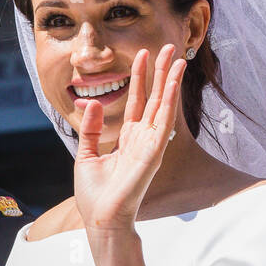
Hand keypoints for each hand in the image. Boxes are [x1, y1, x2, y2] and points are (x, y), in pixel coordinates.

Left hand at [73, 44, 185, 231]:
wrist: (101, 219)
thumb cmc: (96, 195)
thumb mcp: (87, 155)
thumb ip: (92, 129)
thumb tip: (92, 103)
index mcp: (129, 139)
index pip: (138, 101)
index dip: (140, 77)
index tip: (143, 55)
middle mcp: (143, 139)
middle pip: (155, 98)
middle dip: (161, 72)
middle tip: (168, 47)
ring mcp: (151, 145)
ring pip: (164, 105)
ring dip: (171, 80)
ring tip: (178, 56)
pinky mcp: (154, 153)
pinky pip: (164, 121)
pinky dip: (170, 99)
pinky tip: (173, 81)